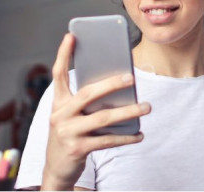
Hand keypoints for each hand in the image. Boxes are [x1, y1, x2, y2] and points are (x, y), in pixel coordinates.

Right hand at [41, 34, 150, 189]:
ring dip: (128, 112)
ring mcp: (67, 132)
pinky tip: (139, 134)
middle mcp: (59, 115)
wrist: (57, 168)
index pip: (58, 74)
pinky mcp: (77, 149)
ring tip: (146, 106)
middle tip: (131, 78)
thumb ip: (86, 102)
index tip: (71, 35)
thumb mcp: (71, 116)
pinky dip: (126, 137)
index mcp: (58, 102)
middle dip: (111, 84)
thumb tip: (118, 87)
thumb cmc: (70, 134)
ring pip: (103, 118)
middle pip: (87, 94)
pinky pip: (107, 140)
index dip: (63, 54)